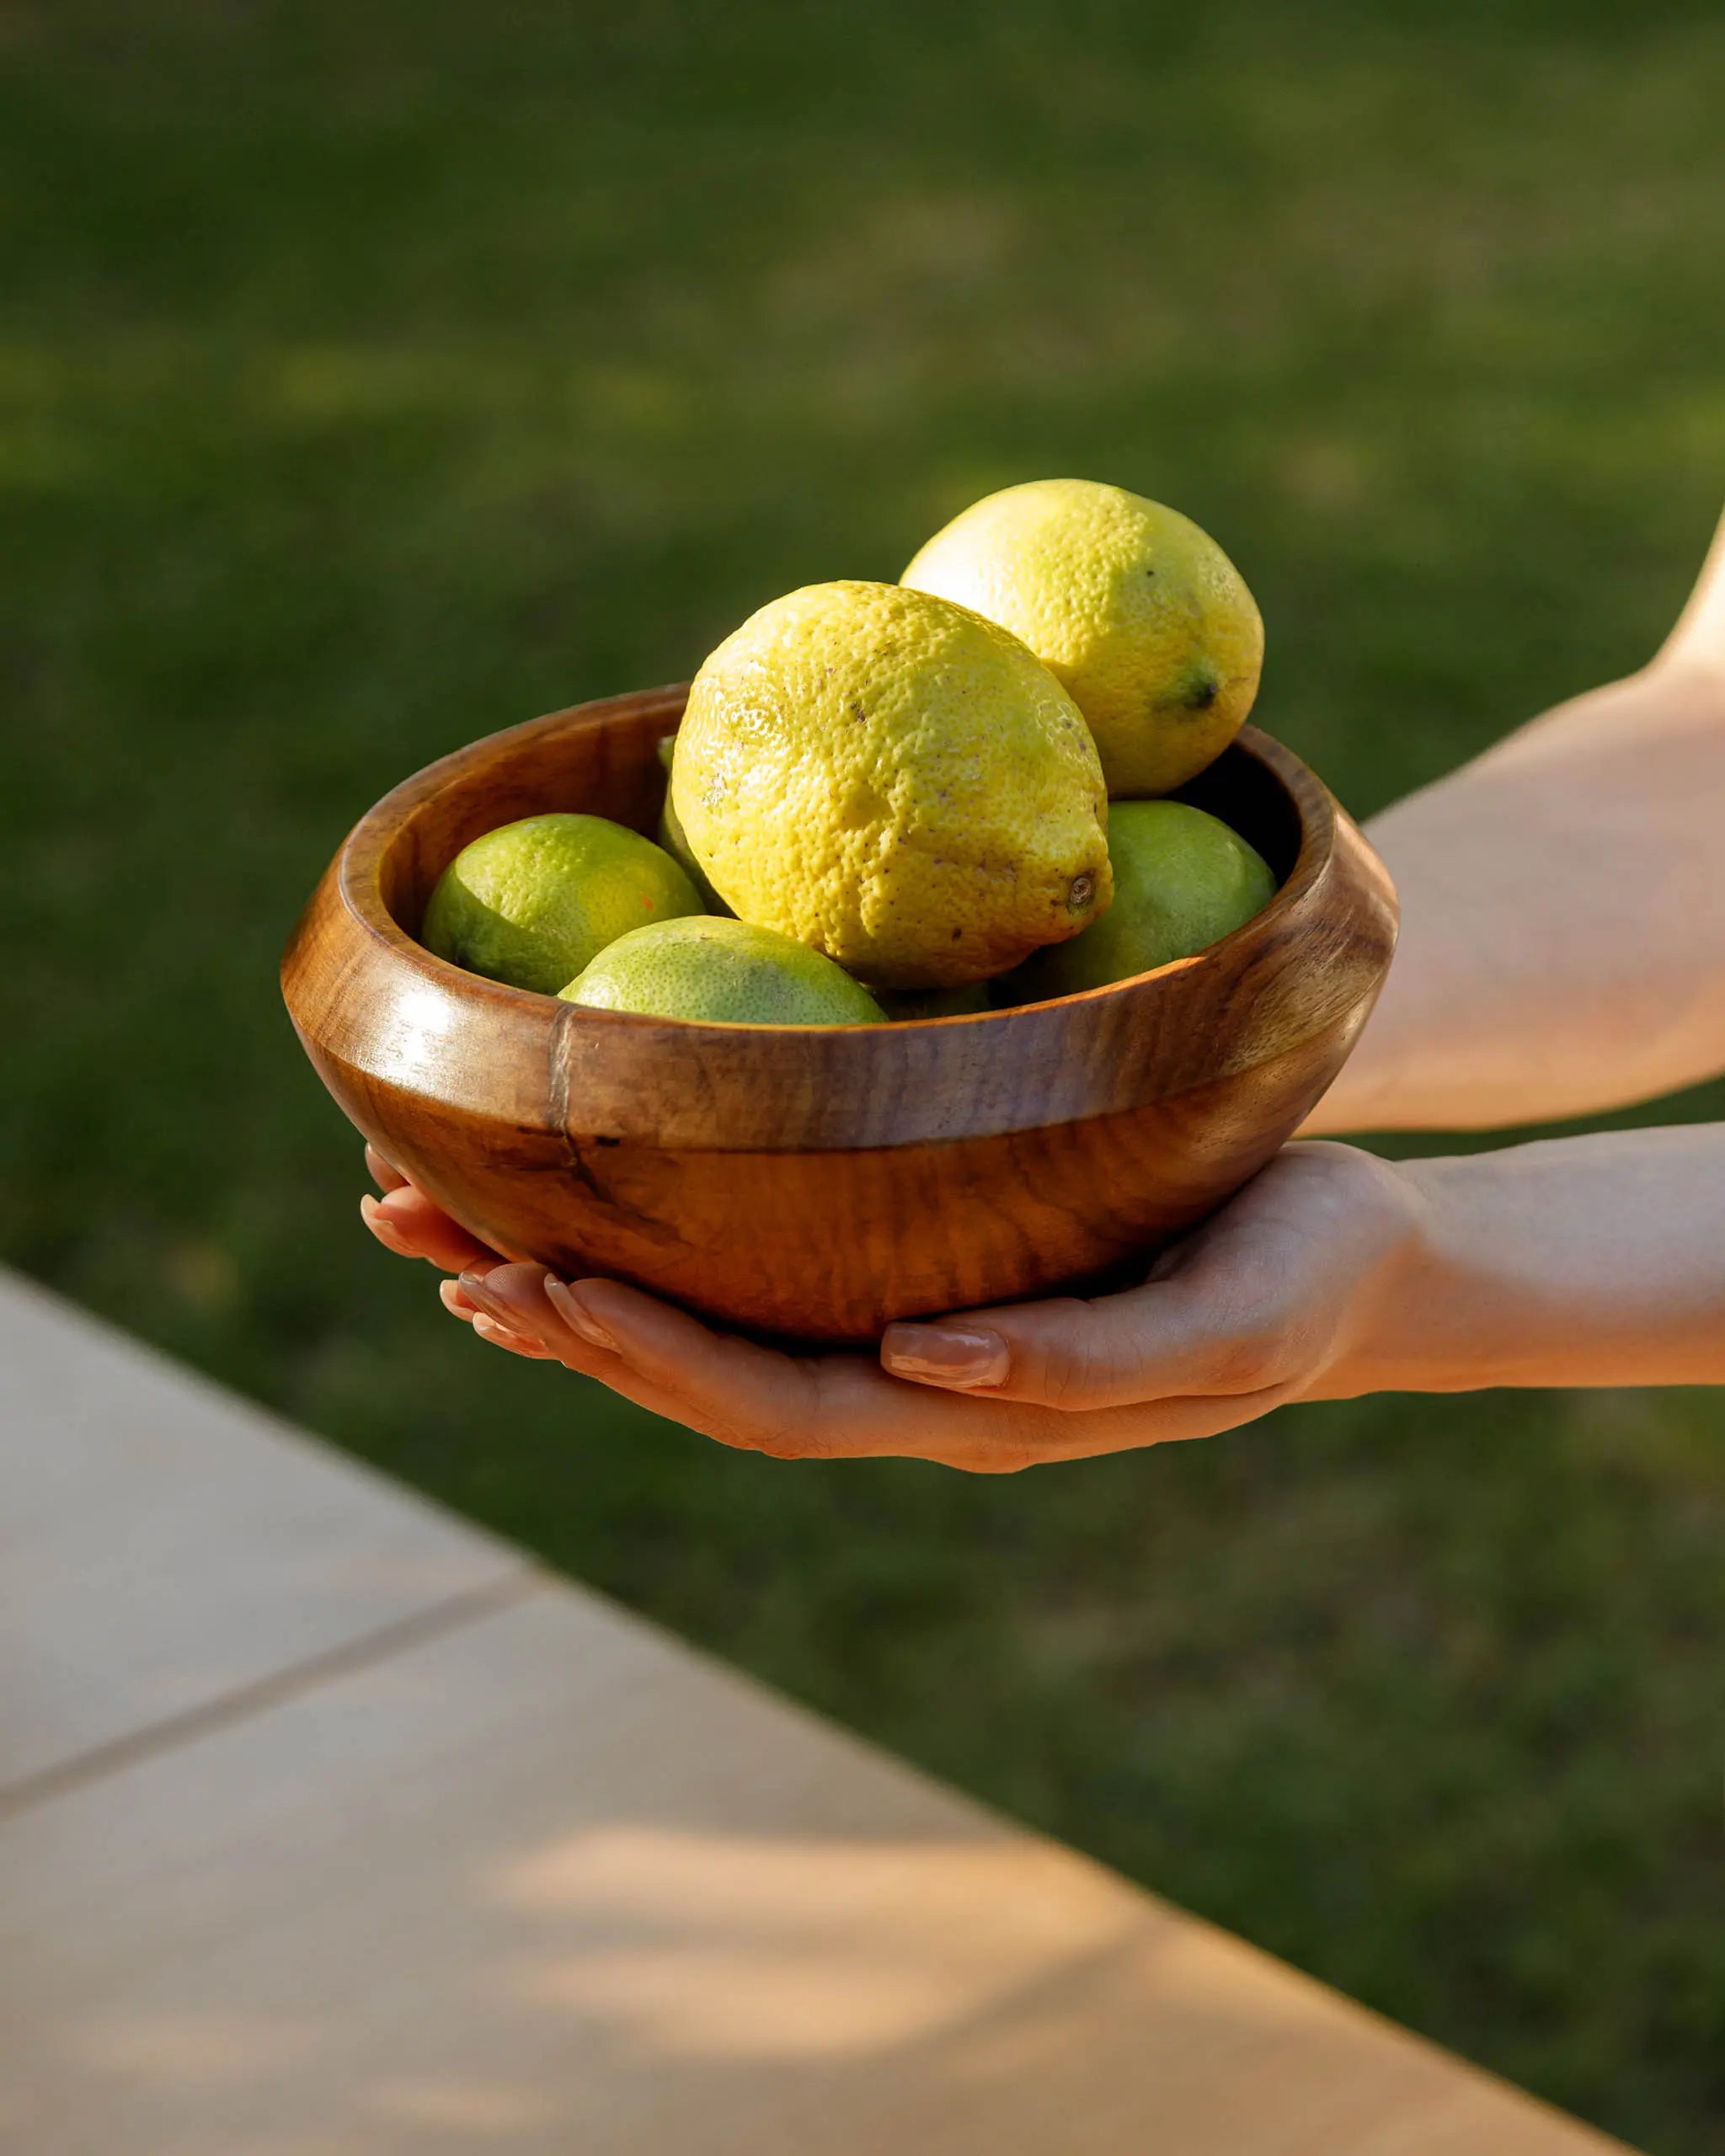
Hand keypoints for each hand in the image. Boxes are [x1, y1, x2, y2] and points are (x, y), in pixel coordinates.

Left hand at [361, 1140, 1428, 1470]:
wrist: (1354, 1263)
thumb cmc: (1304, 1275)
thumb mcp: (1224, 1324)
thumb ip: (1082, 1363)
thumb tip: (924, 1363)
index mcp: (973, 1414)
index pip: (776, 1404)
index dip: (652, 1359)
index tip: (536, 1289)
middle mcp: (914, 1388)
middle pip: (703, 1375)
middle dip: (566, 1318)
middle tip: (428, 1244)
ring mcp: (909, 1333)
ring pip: (715, 1323)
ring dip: (581, 1278)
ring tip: (444, 1216)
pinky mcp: (918, 1267)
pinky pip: (765, 1265)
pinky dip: (661, 1235)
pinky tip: (591, 1185)